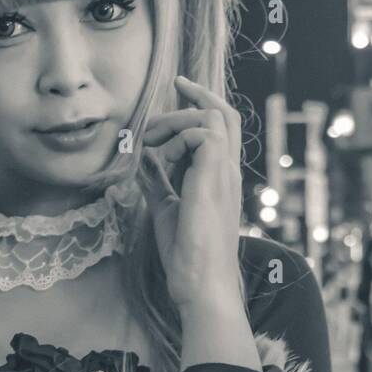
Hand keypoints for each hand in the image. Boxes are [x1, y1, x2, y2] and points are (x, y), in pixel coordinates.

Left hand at [141, 76, 242, 313]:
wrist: (200, 282)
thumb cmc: (187, 254)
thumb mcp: (165, 208)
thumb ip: (157, 182)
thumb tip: (142, 161)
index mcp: (219, 178)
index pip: (220, 128)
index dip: (201, 103)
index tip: (179, 89)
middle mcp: (228, 172)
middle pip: (225, 113)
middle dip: (196, 95)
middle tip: (167, 98)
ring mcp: (225, 174)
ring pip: (212, 118)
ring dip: (177, 121)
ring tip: (151, 142)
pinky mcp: (215, 178)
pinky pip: (203, 134)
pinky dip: (178, 139)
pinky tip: (161, 159)